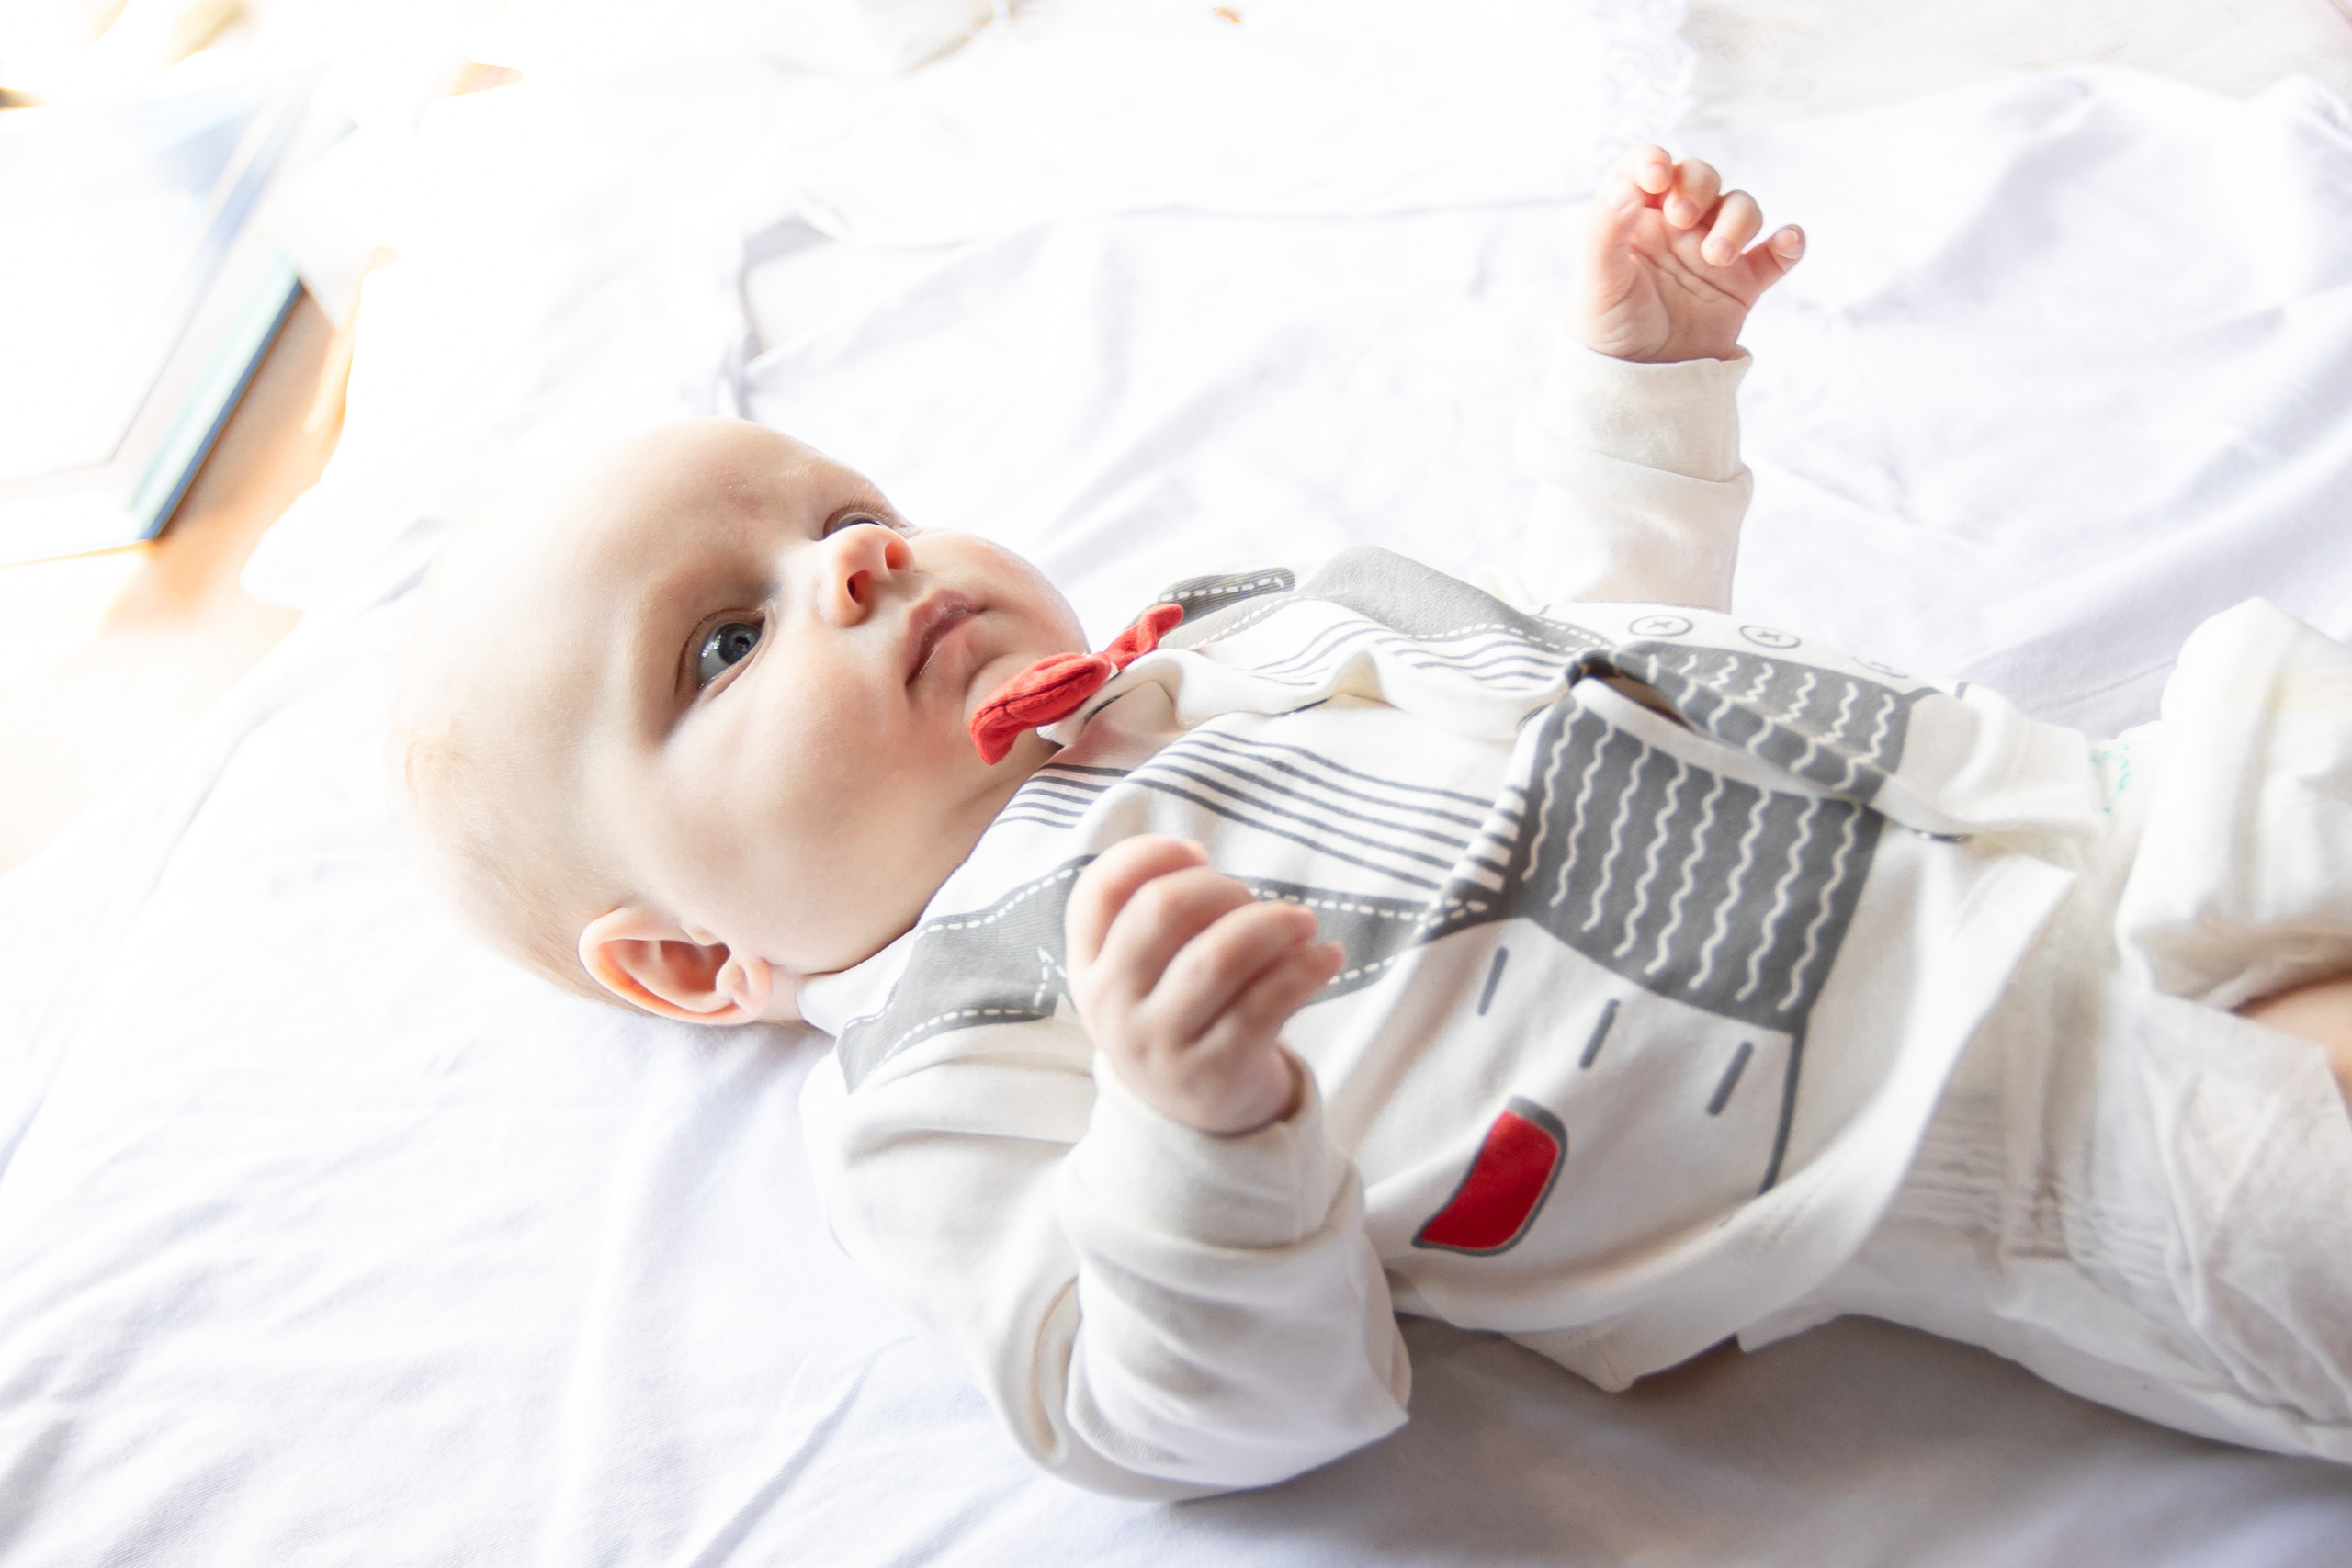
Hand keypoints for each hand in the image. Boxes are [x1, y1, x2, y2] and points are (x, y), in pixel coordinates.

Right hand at [1065, 836, 1345, 1136]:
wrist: (1196, 1119)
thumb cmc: (1180, 1015)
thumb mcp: (1141, 973)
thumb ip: (1152, 912)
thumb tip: (1193, 856)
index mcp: (1089, 968)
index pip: (1098, 892)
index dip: (1147, 854)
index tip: (1196, 853)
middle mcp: (1112, 1006)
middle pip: (1162, 910)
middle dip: (1223, 888)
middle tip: (1256, 902)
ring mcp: (1160, 1044)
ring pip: (1218, 957)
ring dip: (1273, 924)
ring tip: (1302, 924)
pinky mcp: (1215, 1073)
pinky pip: (1266, 1003)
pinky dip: (1306, 969)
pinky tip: (1327, 957)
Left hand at [1570, 146, 1804, 363]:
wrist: (1635, 386)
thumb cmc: (1606, 329)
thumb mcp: (1595, 279)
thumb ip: (1603, 229)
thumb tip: (1627, 187)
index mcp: (1633, 217)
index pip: (1647, 168)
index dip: (1654, 160)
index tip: (1656, 178)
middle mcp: (1675, 227)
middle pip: (1700, 177)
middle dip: (1698, 186)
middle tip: (1683, 218)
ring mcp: (1712, 253)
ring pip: (1740, 208)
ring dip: (1737, 221)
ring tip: (1716, 258)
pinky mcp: (1742, 284)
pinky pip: (1775, 255)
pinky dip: (1789, 243)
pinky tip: (1787, 243)